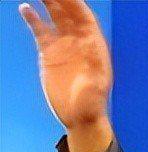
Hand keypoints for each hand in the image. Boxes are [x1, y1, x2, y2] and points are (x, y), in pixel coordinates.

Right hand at [19, 0, 111, 128]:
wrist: (78, 117)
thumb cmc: (91, 106)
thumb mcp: (94, 92)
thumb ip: (93, 75)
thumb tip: (93, 55)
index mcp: (94, 46)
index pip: (84, 18)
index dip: (75, 3)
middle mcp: (79, 42)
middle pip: (68, 13)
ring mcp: (64, 46)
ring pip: (55, 18)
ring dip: (47, 2)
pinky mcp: (49, 54)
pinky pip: (41, 31)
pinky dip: (34, 19)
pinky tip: (26, 8)